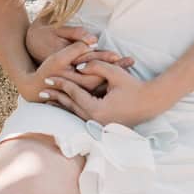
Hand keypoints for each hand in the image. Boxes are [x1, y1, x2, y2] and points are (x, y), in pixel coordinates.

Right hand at [21, 38, 126, 105]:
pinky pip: (99, 86)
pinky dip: (109, 77)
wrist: (34, 86)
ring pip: (103, 82)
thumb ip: (75, 45)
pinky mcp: (84, 94)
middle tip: (132, 60)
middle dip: (116, 68)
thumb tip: (93, 41)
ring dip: (115, 73)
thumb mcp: (58, 53)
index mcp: (74, 78)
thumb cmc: (47, 67)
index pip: (95, 69)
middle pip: (102, 77)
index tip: (120, 54)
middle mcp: (80, 88)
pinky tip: (120, 71)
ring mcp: (83, 92)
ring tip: (129, 63)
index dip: (107, 60)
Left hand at [39, 60, 156, 128]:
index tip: (47, 77)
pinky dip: (73, 110)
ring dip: (62, 105)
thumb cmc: (135, 86)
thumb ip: (95, 66)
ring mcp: (99, 126)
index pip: (74, 94)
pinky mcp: (103, 127)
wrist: (152, 102)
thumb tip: (77, 67)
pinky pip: (83, 117)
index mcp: (97, 110)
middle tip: (41, 90)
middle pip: (71, 107)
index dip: (61, 84)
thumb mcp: (115, 73)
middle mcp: (96, 121)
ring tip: (48, 99)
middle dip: (56, 97)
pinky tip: (65, 106)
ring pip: (75, 114)